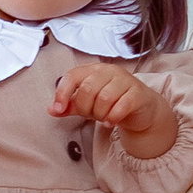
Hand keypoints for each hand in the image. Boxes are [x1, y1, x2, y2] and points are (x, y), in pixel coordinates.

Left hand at [51, 62, 178, 158]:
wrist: (141, 109)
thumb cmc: (113, 102)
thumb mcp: (88, 104)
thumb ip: (70, 106)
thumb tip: (51, 109)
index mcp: (93, 70)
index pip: (72, 76)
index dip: (62, 93)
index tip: (59, 109)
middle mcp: (109, 71)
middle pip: (88, 89)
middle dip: (85, 108)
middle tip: (91, 115)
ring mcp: (125, 80)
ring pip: (104, 98)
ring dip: (100, 114)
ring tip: (103, 118)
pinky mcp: (138, 93)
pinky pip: (121, 105)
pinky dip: (113, 117)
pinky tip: (111, 122)